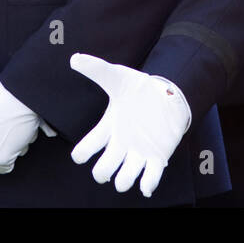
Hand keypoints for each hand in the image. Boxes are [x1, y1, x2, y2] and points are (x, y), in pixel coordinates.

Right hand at [69, 53, 190, 196]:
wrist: (169, 94)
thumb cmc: (139, 88)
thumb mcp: (118, 77)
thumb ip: (96, 69)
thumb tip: (74, 58)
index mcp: (109, 128)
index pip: (87, 147)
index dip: (81, 154)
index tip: (80, 156)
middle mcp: (121, 144)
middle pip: (104, 168)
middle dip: (102, 173)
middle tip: (106, 169)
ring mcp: (139, 152)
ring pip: (125, 177)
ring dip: (124, 181)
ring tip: (126, 175)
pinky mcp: (157, 157)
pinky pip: (150, 178)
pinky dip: (147, 185)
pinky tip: (146, 184)